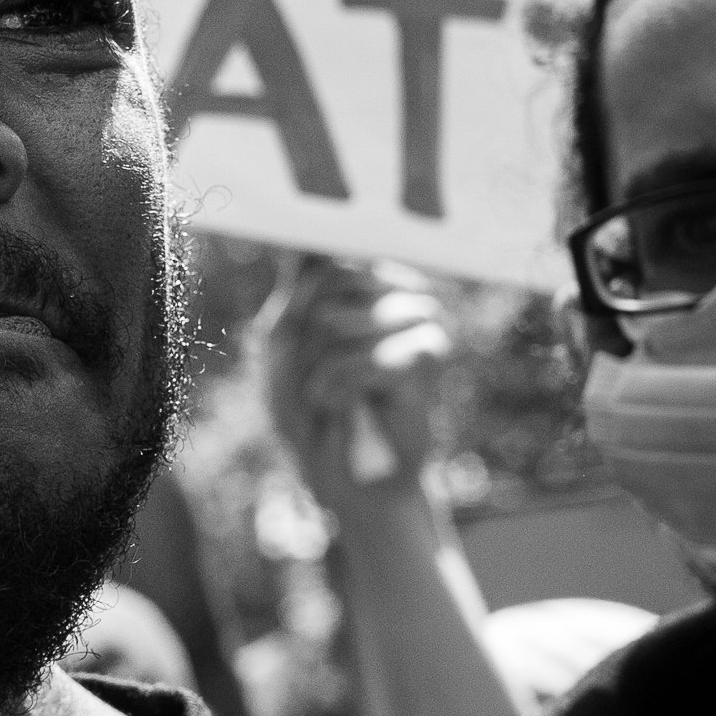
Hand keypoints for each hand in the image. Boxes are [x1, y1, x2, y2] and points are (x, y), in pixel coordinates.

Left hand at [264, 256, 450, 510]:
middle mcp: (398, 285)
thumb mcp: (286, 342)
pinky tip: (347, 410)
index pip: (317, 260)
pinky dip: (336, 394)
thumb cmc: (313, 408)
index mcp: (364, 276)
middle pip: (322, 285)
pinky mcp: (429, 354)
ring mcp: (419, 315)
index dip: (294, 310)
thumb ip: (298, 288)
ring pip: (333, 322)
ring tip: (332, 398)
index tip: (298, 344)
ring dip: (316, 374)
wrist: (349, 478)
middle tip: (317, 382)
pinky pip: (358, 361)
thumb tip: (312, 237)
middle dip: (303, 344)